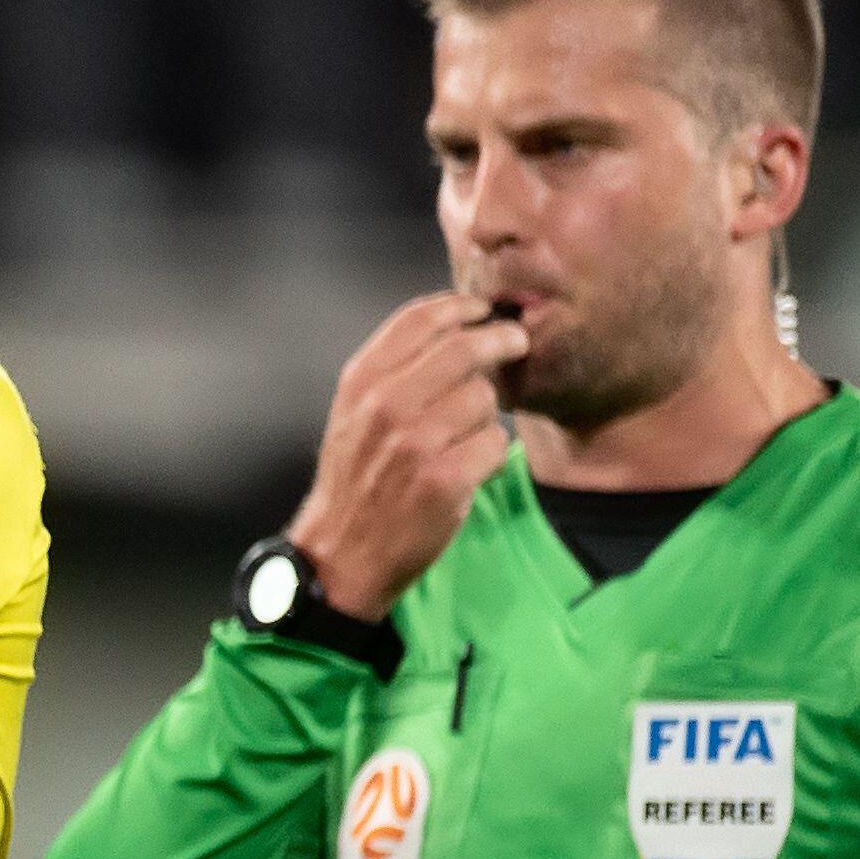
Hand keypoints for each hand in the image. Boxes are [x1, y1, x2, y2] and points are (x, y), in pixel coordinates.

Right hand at [286, 293, 528, 615]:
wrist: (342, 552)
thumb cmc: (357, 479)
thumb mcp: (353, 414)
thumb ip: (392, 370)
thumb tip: (454, 325)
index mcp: (360, 384)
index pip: (418, 320)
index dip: (461, 306)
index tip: (484, 309)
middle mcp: (384, 407)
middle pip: (463, 349)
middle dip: (500, 340)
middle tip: (517, 342)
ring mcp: (414, 444)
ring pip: (484, 398)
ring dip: (488, 413)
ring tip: (468, 433)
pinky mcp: (444, 480)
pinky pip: (495, 442)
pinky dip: (491, 454)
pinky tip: (470, 468)